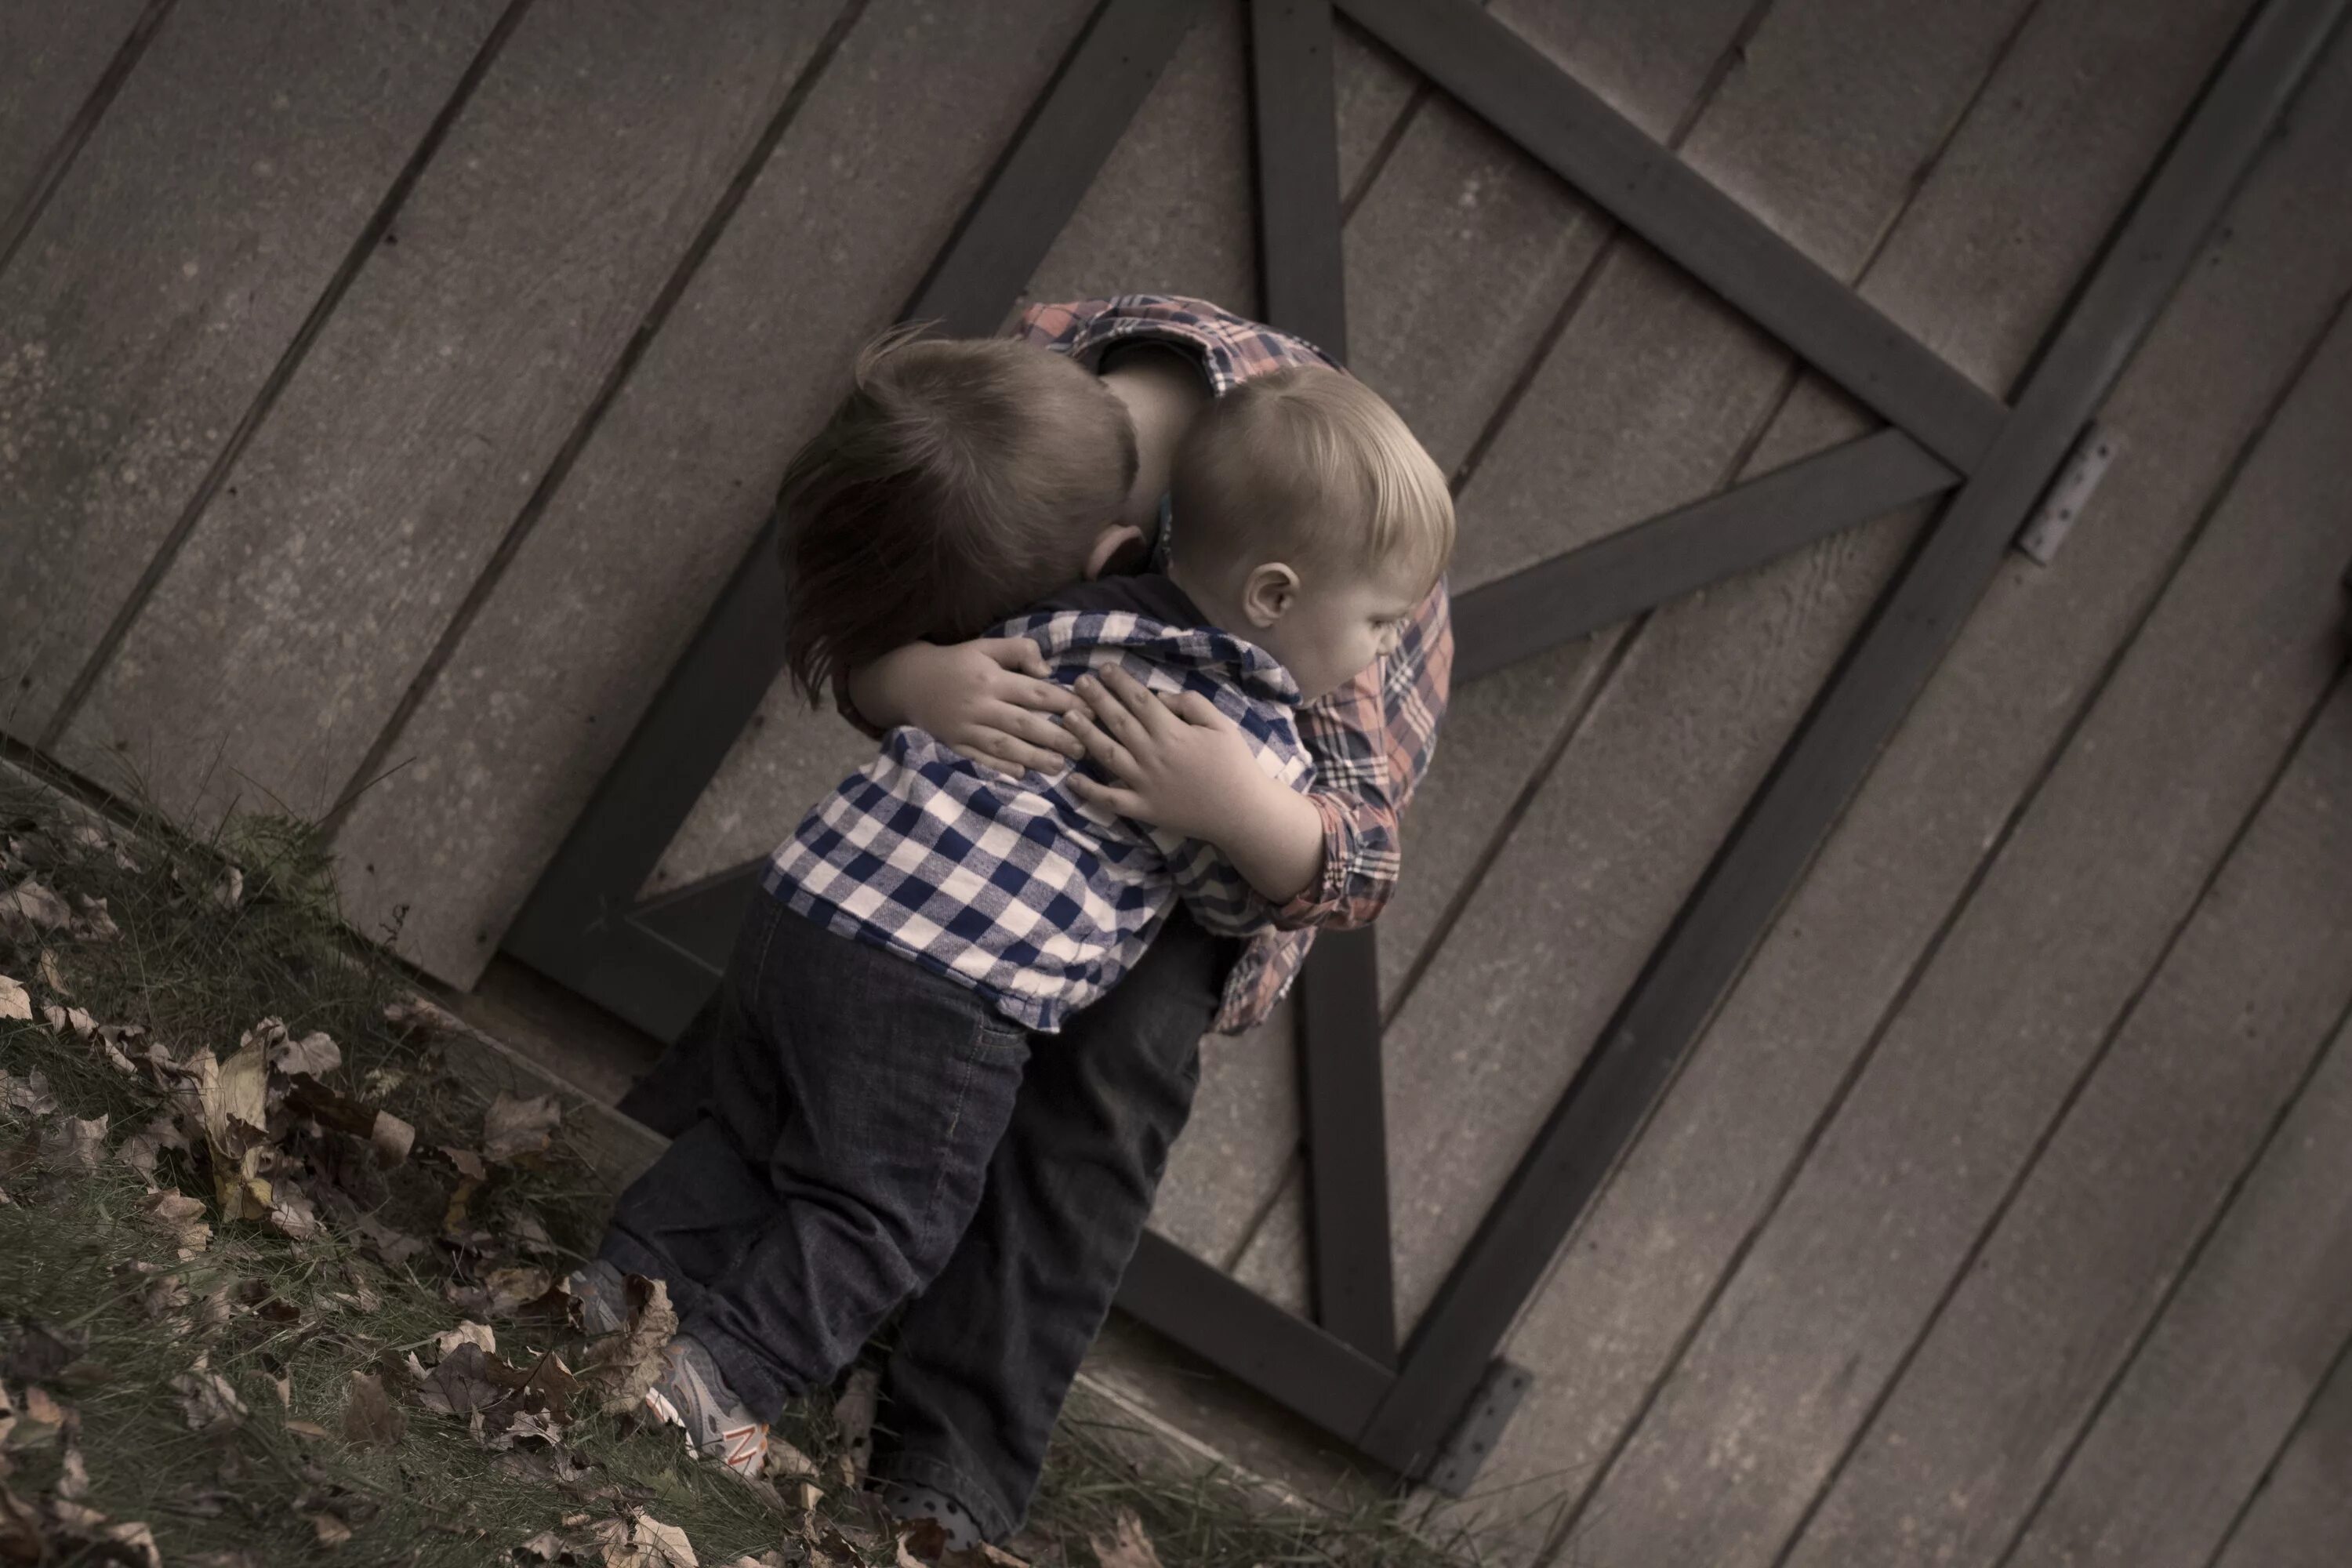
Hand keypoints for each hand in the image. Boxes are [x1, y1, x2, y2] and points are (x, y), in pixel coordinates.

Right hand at [852, 639, 1084, 775]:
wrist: (908, 681)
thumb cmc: (956, 663)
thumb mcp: (985, 646)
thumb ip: (1019, 651)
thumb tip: (1047, 671)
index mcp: (991, 678)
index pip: (1035, 692)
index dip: (1064, 703)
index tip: (1090, 712)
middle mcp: (980, 704)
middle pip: (1024, 723)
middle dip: (1056, 737)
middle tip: (1084, 748)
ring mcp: (966, 728)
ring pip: (1004, 745)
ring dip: (1034, 757)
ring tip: (1060, 767)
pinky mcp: (954, 744)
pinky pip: (979, 759)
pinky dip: (1000, 767)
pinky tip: (1021, 775)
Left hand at [1064, 667, 1324, 900]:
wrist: (1242, 812)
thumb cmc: (1235, 765)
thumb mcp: (1222, 725)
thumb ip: (1192, 705)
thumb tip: (1160, 696)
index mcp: (1172, 733)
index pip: (1140, 701)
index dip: (1120, 683)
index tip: (1105, 668)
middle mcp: (1152, 755)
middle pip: (1118, 721)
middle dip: (1097, 699)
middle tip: (1078, 683)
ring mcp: (1144, 784)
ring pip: (1107, 754)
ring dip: (1086, 733)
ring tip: (1068, 716)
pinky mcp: (1142, 808)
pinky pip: (1110, 799)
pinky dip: (1089, 790)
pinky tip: (1071, 778)